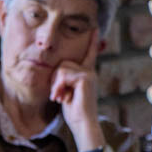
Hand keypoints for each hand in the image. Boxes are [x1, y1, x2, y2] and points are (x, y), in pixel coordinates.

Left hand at [49, 28, 99, 142]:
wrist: (83, 123)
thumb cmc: (73, 110)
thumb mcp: (67, 91)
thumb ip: (65, 79)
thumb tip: (58, 72)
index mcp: (86, 73)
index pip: (89, 54)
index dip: (93, 41)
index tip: (96, 27)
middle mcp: (90, 71)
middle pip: (63, 64)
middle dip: (55, 80)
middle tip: (59, 96)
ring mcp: (89, 74)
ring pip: (61, 69)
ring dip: (56, 85)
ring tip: (61, 97)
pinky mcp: (85, 78)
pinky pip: (63, 75)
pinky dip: (59, 87)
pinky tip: (63, 98)